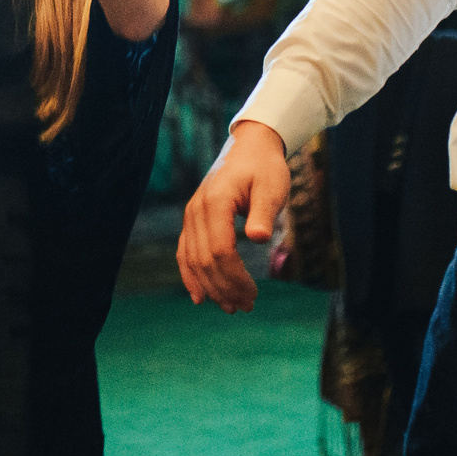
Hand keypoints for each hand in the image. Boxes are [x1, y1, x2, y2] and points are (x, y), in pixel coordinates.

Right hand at [177, 120, 290, 312]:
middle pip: (205, 260)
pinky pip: (185, 251)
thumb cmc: (265, 168)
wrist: (250, 148)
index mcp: (216, 202)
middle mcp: (197, 210)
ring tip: (230, 307)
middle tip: (246, 307)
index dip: (234, 277)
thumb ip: (264, 213)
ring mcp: (191, 215)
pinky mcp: (192, 219)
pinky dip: (189, 275)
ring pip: (192, 259)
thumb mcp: (272, 186)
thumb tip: (259, 239)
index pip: (220, 250)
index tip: (253, 295)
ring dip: (209, 287)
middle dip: (224, 288)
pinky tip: (199, 296)